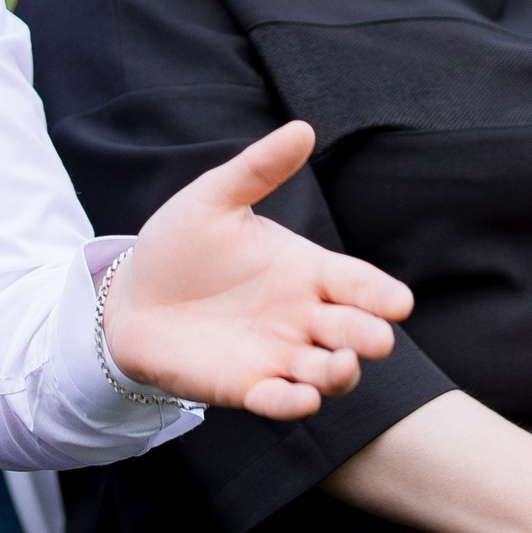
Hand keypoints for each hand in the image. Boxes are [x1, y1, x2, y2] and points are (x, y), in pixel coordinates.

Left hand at [103, 121, 410, 419]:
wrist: (131, 296)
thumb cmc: (180, 244)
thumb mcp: (215, 198)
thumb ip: (258, 168)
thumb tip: (303, 128)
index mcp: (305, 270)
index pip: (358, 283)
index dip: (381, 294)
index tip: (400, 303)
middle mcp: (302, 316)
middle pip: (353, 331)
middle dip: (369, 336)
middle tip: (374, 338)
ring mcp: (278, 354)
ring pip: (326, 372)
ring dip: (339, 374)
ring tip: (338, 365)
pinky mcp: (247, 387)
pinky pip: (280, 401)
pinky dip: (293, 403)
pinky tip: (300, 398)